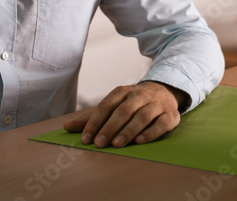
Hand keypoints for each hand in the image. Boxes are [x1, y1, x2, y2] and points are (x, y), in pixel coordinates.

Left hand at [63, 81, 181, 147]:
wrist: (165, 91)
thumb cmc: (133, 103)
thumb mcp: (113, 105)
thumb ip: (91, 117)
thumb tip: (66, 126)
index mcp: (123, 91)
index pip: (106, 105)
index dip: (95, 121)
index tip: (86, 138)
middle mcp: (140, 95)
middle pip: (124, 110)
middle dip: (110, 127)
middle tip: (99, 144)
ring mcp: (157, 104)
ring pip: (142, 116)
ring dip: (128, 131)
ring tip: (116, 144)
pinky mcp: (170, 115)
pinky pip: (161, 124)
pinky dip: (150, 133)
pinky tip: (139, 142)